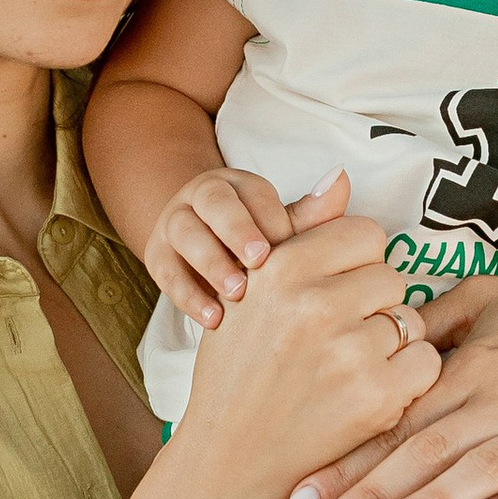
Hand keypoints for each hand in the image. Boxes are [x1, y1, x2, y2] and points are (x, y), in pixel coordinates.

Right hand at [144, 163, 298, 327]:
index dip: (272, 221)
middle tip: (260, 263)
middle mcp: (201, 197)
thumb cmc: (255, 244)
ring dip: (211, 263)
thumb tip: (340, 180)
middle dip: (237, 231)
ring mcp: (174, 224)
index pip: (253, 193)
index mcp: (237, 184)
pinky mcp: (158, 256)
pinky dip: (189, 297)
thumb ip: (311, 214)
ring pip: (184, 233)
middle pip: (213, 202)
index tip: (292, 251)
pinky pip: (166, 272)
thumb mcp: (282, 229)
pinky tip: (214, 319)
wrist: (205, 256)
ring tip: (237, 294)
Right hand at [171, 178, 440, 498]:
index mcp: (281, 268)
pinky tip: (371, 391)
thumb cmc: (241, 368)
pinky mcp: (376, 397)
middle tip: (337, 339)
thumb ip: (299, 230)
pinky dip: (408, 379)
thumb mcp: (252, 291)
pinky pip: (426, 362)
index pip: (365, 234)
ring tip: (348, 367)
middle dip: (373, 305)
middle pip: (391, 275)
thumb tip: (341, 174)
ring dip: (391, 342)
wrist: (232, 457)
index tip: (331, 296)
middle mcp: (314, 304)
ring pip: (411, 318)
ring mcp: (348, 352)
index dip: (354, 266)